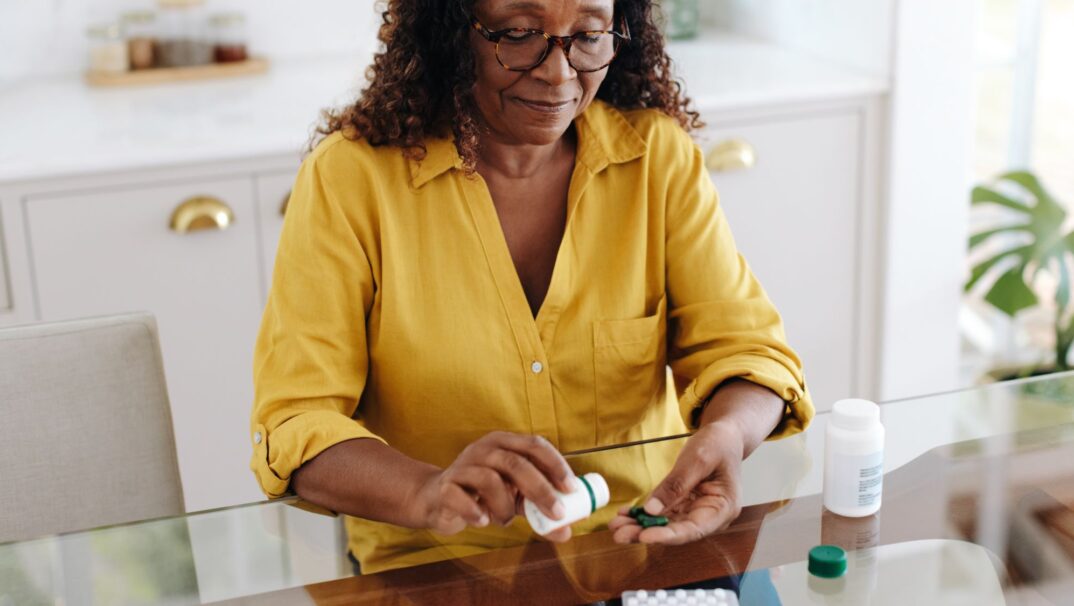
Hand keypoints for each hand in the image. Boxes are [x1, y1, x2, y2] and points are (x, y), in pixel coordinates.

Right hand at [412, 431, 575, 541]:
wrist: (437, 499)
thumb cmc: (482, 494)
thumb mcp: (514, 498)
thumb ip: (538, 510)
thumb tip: (567, 530)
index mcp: (504, 443)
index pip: (534, 445)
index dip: (555, 465)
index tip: (572, 488)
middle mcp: (483, 449)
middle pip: (516, 463)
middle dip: (540, 490)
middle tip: (557, 513)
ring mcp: (462, 466)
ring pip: (490, 480)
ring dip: (504, 507)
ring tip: (504, 519)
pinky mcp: (445, 487)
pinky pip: (460, 497)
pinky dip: (475, 512)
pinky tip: (482, 520)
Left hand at [609, 421, 743, 544]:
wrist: (724, 436)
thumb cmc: (719, 445)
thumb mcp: (698, 459)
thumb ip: (676, 485)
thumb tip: (652, 509)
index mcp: (723, 508)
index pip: (694, 529)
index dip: (668, 535)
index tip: (645, 535)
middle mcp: (711, 516)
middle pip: (677, 531)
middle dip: (647, 532)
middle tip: (620, 534)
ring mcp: (696, 512)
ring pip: (666, 525)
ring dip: (641, 526)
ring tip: (617, 525)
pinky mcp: (684, 505)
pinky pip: (663, 514)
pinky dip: (644, 515)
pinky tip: (626, 514)